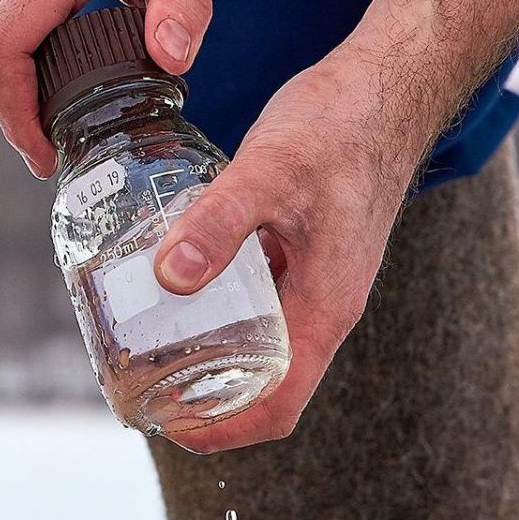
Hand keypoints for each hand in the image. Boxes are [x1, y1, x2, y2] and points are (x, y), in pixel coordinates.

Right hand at [0, 0, 212, 177]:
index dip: (16, 117)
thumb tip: (172, 58)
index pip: (3, 54)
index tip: (43, 154)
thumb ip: (184, 5)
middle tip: (62, 144)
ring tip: (60, 103)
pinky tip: (47, 64)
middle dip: (21, 114)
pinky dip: (12, 59)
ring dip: (16, 87)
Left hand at [150, 0, 518, 453]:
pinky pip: (256, 306)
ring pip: (259, 348)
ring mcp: (312, 283)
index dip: (221, 431)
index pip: (278, 407)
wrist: (379, 88)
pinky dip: (216, 314)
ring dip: (207, 362)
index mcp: (325, 308)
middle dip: (204, 404)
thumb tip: (170, 278)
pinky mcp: (299, 257)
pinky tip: (172, 290)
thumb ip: (220, 222)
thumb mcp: (270, 170)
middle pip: (263, 388)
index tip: (164, 426)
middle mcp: (321, 307)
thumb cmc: (338, 127)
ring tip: (145, 350)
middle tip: (139, 390)